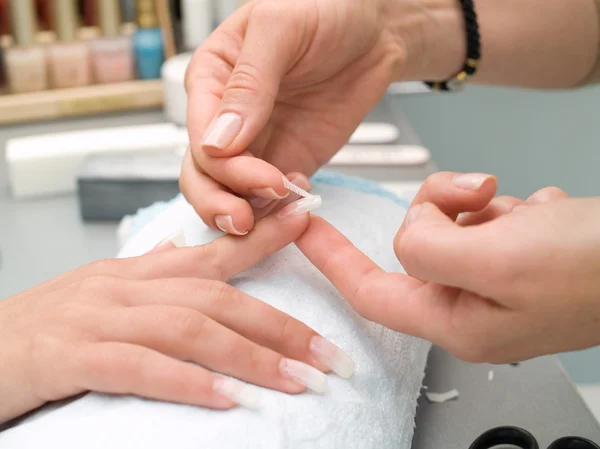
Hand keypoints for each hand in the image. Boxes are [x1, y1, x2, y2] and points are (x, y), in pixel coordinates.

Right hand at [0, 180, 351, 423]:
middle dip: (278, 326)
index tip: (308, 224)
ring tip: (298, 381)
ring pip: (189, 329)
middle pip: (216, 297)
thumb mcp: (101, 294)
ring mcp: (97, 317)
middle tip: (328, 354)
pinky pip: (141, 368)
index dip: (263, 237)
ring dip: (250, 357)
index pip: (212, 251)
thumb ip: (147, 274)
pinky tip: (229, 400)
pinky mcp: (69, 356)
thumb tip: (181, 247)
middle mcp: (123, 286)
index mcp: (135, 272)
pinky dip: (189, 382)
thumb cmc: (41, 329)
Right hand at [180, 0, 440, 234]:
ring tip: (280, 211)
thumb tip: (217, 139)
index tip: (259, 175)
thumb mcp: (281, 29)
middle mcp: (227, 116)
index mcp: (212, 79)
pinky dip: (278, 209)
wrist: (375, 28)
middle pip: (203, 173)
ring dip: (247, 211)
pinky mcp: (287, 160)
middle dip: (221, 200)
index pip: (198, 134)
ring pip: (229, 192)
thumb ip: (249, 83)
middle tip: (247, 220)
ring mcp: (257, 143)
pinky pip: (270, 196)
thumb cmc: (325, 9)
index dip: (222, 164)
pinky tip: (298, 200)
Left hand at [297, 172, 599, 362]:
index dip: (331, 260)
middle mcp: (475, 307)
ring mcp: (501, 283)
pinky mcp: (523, 260)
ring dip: (481, 205)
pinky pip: (491, 219)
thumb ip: (430, 248)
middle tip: (480, 195)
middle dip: (438, 208)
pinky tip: (548, 217)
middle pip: (417, 244)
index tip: (303, 230)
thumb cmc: (597, 269)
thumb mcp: (498, 258)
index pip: (369, 291)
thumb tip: (408, 233)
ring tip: (530, 214)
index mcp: (458, 321)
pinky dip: (512, 207)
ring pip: (454, 225)